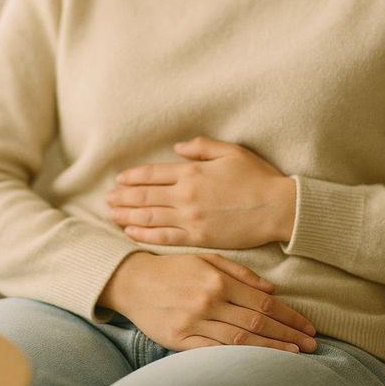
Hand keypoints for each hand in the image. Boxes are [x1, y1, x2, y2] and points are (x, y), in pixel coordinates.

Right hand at [98, 253, 316, 352]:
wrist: (132, 281)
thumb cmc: (173, 268)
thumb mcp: (206, 259)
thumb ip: (239, 273)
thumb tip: (272, 289)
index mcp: (217, 280)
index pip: (263, 302)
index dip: (289, 316)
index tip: (307, 326)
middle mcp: (208, 301)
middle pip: (257, 322)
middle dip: (288, 334)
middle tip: (312, 344)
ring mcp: (194, 322)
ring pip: (241, 340)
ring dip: (271, 348)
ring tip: (294, 354)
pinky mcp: (180, 340)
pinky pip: (215, 351)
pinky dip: (239, 357)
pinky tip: (258, 360)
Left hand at [106, 136, 296, 248]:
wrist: (278, 208)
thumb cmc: (257, 177)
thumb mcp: (231, 152)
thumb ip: (201, 147)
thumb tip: (178, 148)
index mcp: (192, 172)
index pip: (152, 174)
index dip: (132, 178)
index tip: (118, 180)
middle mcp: (186, 195)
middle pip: (145, 197)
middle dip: (123, 198)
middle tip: (106, 199)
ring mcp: (191, 219)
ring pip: (149, 218)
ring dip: (127, 216)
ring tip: (111, 215)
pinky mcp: (199, 238)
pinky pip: (165, 237)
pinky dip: (144, 235)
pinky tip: (131, 233)